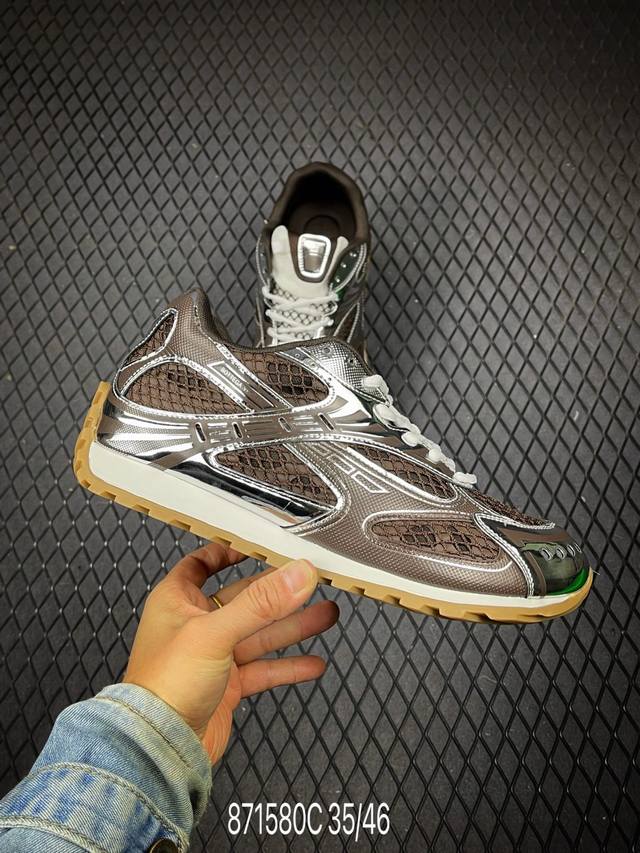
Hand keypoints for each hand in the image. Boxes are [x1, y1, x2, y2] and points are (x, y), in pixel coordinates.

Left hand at [123, 543, 337, 762]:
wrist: (159, 748)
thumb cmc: (164, 686)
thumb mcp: (215, 632)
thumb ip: (261, 603)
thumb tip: (298, 573)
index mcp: (177, 601)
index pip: (202, 564)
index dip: (228, 552)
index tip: (258, 545)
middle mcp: (195, 626)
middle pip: (244, 600)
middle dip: (280, 592)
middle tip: (313, 582)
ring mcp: (213, 657)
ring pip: (259, 634)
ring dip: (292, 626)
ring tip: (327, 615)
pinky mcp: (227, 686)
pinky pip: (263, 669)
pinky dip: (288, 666)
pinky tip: (313, 664)